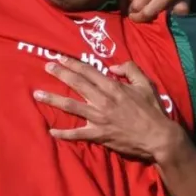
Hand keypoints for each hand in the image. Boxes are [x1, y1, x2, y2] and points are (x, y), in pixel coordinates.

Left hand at [33, 57, 183, 160]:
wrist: (158, 137)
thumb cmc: (153, 110)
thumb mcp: (145, 84)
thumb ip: (130, 70)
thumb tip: (113, 67)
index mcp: (113, 87)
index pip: (89, 71)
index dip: (73, 64)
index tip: (60, 58)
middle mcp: (103, 100)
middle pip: (77, 84)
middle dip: (60, 74)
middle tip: (46, 66)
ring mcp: (99, 118)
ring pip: (71, 106)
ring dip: (53, 99)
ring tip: (37, 94)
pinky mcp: (99, 135)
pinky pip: (77, 134)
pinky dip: (64, 133)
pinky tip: (51, 131)